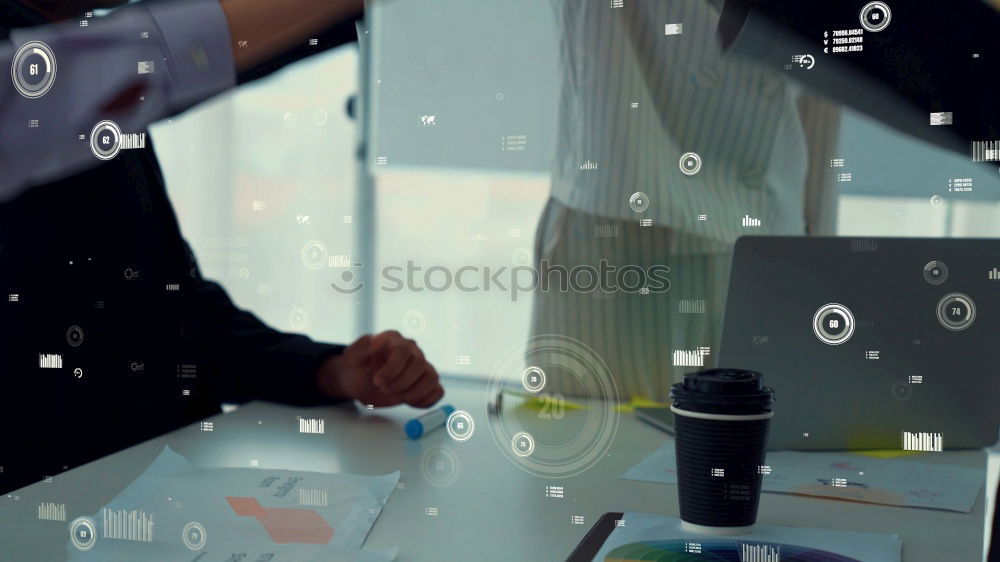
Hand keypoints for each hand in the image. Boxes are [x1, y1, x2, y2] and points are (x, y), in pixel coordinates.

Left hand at [317, 331, 443, 407]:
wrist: (358, 382)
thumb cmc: (355, 367)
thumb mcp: (352, 356)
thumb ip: (363, 346)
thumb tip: (376, 339)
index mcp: (394, 340)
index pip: (403, 351)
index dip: (392, 369)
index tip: (377, 381)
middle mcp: (411, 350)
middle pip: (419, 365)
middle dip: (400, 383)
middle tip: (383, 389)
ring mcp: (421, 366)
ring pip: (432, 378)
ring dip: (413, 393)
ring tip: (396, 395)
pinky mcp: (426, 383)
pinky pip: (437, 391)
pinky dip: (425, 400)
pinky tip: (408, 401)